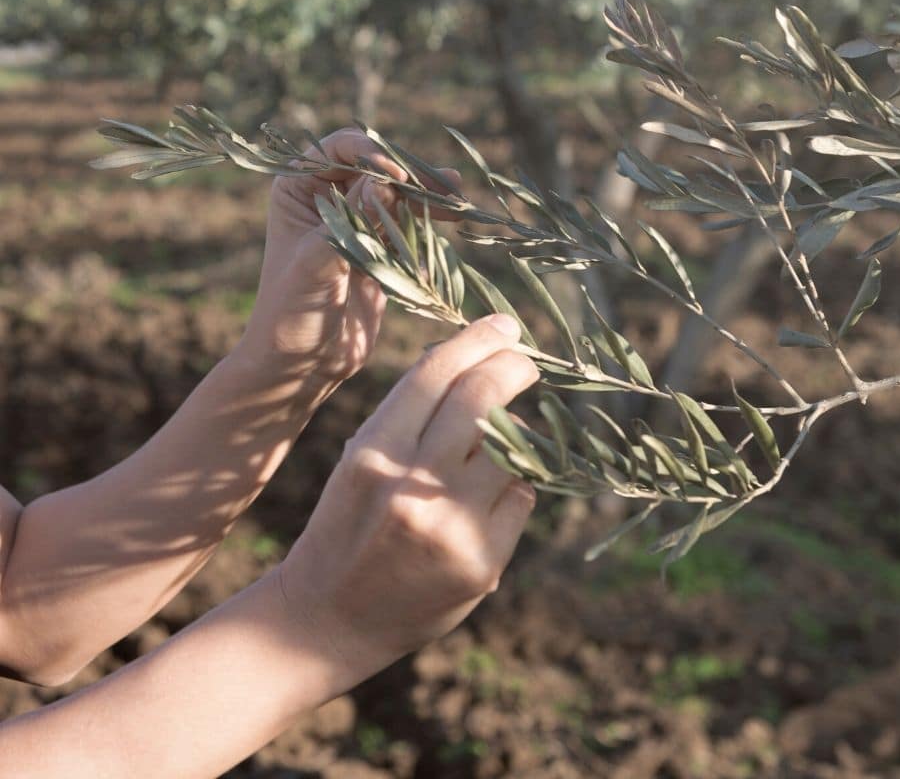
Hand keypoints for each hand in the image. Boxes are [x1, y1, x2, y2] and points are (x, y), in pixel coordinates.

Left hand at [239, 128, 460, 382]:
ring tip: (458, 199)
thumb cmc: (292, 314)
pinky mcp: (381, 249)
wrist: (302, 364)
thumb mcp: (318, 263)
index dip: (372, 155)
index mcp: (299, 189)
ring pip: (400, 195)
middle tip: (448, 184)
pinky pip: (409, 224)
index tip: (398, 177)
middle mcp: (328, 198)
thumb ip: (352, 221)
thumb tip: (387, 181)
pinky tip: (454, 220)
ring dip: (429, 195)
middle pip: (378, 168)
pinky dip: (431, 222)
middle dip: (413, 174)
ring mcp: (358, 222)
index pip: (340, 149)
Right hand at [278, 315, 538, 681]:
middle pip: (481, 399)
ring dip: (516, 435)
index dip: (475, 340)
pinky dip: (516, 488)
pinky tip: (493, 500)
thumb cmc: (348, 529)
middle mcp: (410, 484)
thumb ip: (409, 419)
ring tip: (502, 442)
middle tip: (526, 362)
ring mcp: (449, 524)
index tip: (504, 326)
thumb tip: (474, 364)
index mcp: (372, 452)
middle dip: (513, 368)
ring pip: (512, 447)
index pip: (434, 374)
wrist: (325, 621)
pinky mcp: (481, 561)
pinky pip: (522, 498)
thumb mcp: (361, 463)